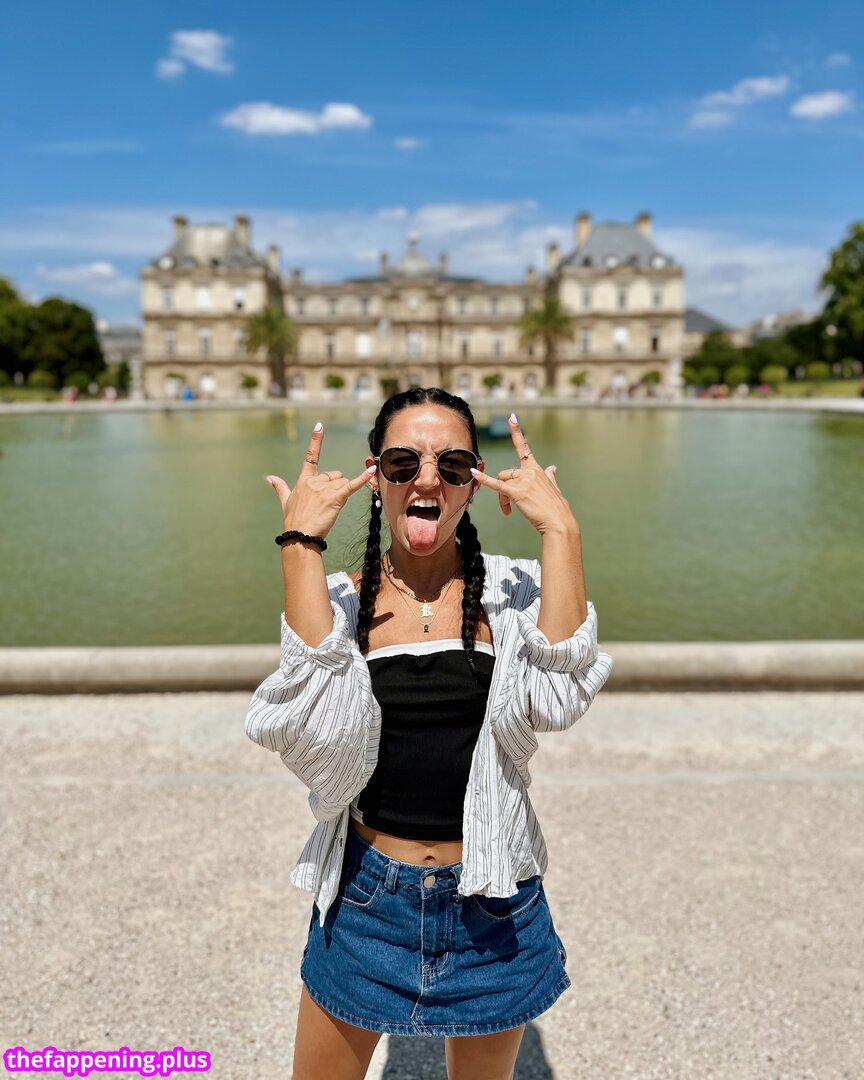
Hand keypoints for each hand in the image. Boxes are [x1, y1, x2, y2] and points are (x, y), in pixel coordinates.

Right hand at [265, 423, 375, 538]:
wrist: (300, 536)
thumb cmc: (293, 520)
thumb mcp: (285, 501)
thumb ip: (280, 487)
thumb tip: (269, 478)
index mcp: (304, 480)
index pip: (310, 457)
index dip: (316, 441)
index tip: (320, 426)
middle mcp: (314, 481)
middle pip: (334, 475)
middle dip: (335, 486)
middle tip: (327, 503)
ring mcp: (325, 489)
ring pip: (343, 483)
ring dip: (342, 493)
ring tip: (331, 508)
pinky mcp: (336, 498)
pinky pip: (352, 485)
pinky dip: (363, 478)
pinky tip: (372, 470)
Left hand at [469, 415, 578, 535]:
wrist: (558, 521)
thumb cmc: (555, 508)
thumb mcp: (554, 488)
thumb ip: (550, 477)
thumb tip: (553, 467)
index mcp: (537, 470)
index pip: (524, 448)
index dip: (517, 432)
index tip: (511, 417)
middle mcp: (530, 472)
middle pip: (506, 474)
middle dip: (504, 490)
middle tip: (508, 507)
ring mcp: (524, 481)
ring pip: (503, 484)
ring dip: (502, 499)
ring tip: (509, 511)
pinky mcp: (517, 492)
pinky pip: (497, 485)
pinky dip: (484, 479)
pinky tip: (473, 473)